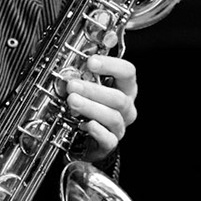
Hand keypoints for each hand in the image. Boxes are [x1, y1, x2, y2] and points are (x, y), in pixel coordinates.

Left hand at [66, 44, 137, 162]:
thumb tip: (76, 57)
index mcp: (125, 89)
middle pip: (118, 97)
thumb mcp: (91, 86)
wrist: (88, 138)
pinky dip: (97, 131)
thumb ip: (87, 73)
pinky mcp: (110, 143)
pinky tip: (86, 124)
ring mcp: (119, 126)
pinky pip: (108, 139)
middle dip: (94, 90)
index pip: (127, 72)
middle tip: (73, 85)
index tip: (91, 62)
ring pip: (112, 117)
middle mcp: (126, 107)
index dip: (111, 65)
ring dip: (91, 107)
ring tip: (72, 101)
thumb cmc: (91, 107)